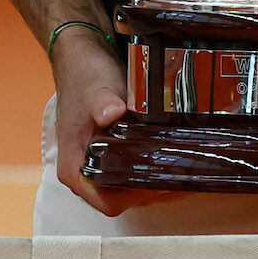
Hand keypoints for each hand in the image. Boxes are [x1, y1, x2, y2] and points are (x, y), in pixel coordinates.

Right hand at [50, 29, 177, 216]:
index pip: (106, 202)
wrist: (82, 56)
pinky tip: (173, 157)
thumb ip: (102, 103)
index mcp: (74, 168)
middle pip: (123, 198)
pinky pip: (134, 172)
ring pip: (131, 188)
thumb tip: (112, 113)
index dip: (135, 197)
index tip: (159, 180)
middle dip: (152, 190)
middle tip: (181, 173)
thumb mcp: (95, 88)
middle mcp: (85, 172)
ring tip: (183, 167)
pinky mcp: (112, 154)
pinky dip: (153, 168)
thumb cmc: (84, 75)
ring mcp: (99, 164)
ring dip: (155, 181)